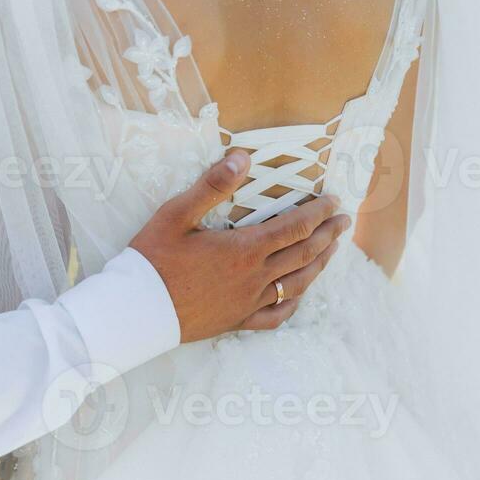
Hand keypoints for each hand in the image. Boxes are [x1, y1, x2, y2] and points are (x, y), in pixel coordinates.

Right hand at [130, 150, 350, 342]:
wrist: (134, 311)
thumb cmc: (152, 259)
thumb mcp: (176, 214)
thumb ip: (211, 186)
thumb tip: (242, 158)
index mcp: (243, 248)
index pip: (295, 226)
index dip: (319, 213)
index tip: (334, 201)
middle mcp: (254, 277)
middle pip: (304, 253)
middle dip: (328, 235)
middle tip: (344, 221)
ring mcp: (248, 302)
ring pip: (298, 283)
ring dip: (320, 264)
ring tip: (333, 250)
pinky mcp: (238, 321)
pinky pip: (277, 315)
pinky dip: (294, 302)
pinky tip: (300, 294)